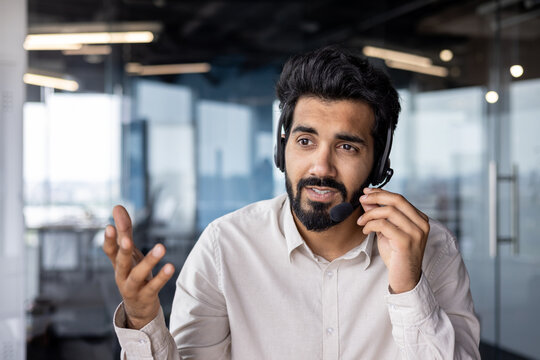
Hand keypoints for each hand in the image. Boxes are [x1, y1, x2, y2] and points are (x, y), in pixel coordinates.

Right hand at [103, 205, 174, 328]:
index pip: (109, 250)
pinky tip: (170, 266)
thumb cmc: (132, 273)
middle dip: (123, 250)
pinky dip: (161, 277)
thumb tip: (117, 206)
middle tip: (126, 239)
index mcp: (118, 263)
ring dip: (149, 261)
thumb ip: (124, 230)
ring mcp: (132, 287)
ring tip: (161, 247)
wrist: (137, 309)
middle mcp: (122, 275)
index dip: (109, 240)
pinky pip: (153, 287)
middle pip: (120, 262)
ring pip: (137, 275)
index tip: (109, 227)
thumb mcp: (129, 253)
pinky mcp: (145, 297)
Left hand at [357, 188, 429, 293]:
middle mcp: (421, 224)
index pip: (399, 199)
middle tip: (361, 200)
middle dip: (376, 197)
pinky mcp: (405, 242)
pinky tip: (365, 230)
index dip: (381, 193)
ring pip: (388, 211)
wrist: (405, 279)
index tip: (366, 192)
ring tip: (361, 222)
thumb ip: (380, 215)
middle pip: (396, 200)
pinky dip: (370, 225)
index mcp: (420, 219)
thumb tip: (367, 199)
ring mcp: (415, 233)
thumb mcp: (387, 231)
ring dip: (370, 214)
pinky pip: (383, 225)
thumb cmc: (396, 255)